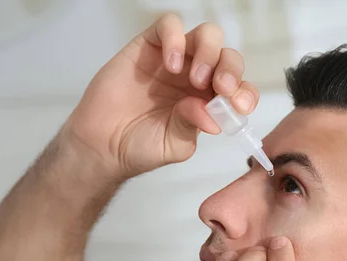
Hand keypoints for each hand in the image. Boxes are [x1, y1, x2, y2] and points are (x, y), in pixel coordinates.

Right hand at [64, 13, 259, 179]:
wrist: (101, 145)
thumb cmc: (139, 147)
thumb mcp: (174, 145)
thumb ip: (193, 126)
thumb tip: (212, 114)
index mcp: (208, 102)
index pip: (239, 89)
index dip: (245, 93)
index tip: (240, 105)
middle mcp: (196, 78)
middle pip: (228, 58)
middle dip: (231, 70)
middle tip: (220, 88)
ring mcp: (175, 60)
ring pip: (207, 36)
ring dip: (209, 52)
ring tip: (195, 77)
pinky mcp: (149, 46)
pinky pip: (170, 26)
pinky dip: (175, 38)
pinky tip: (171, 64)